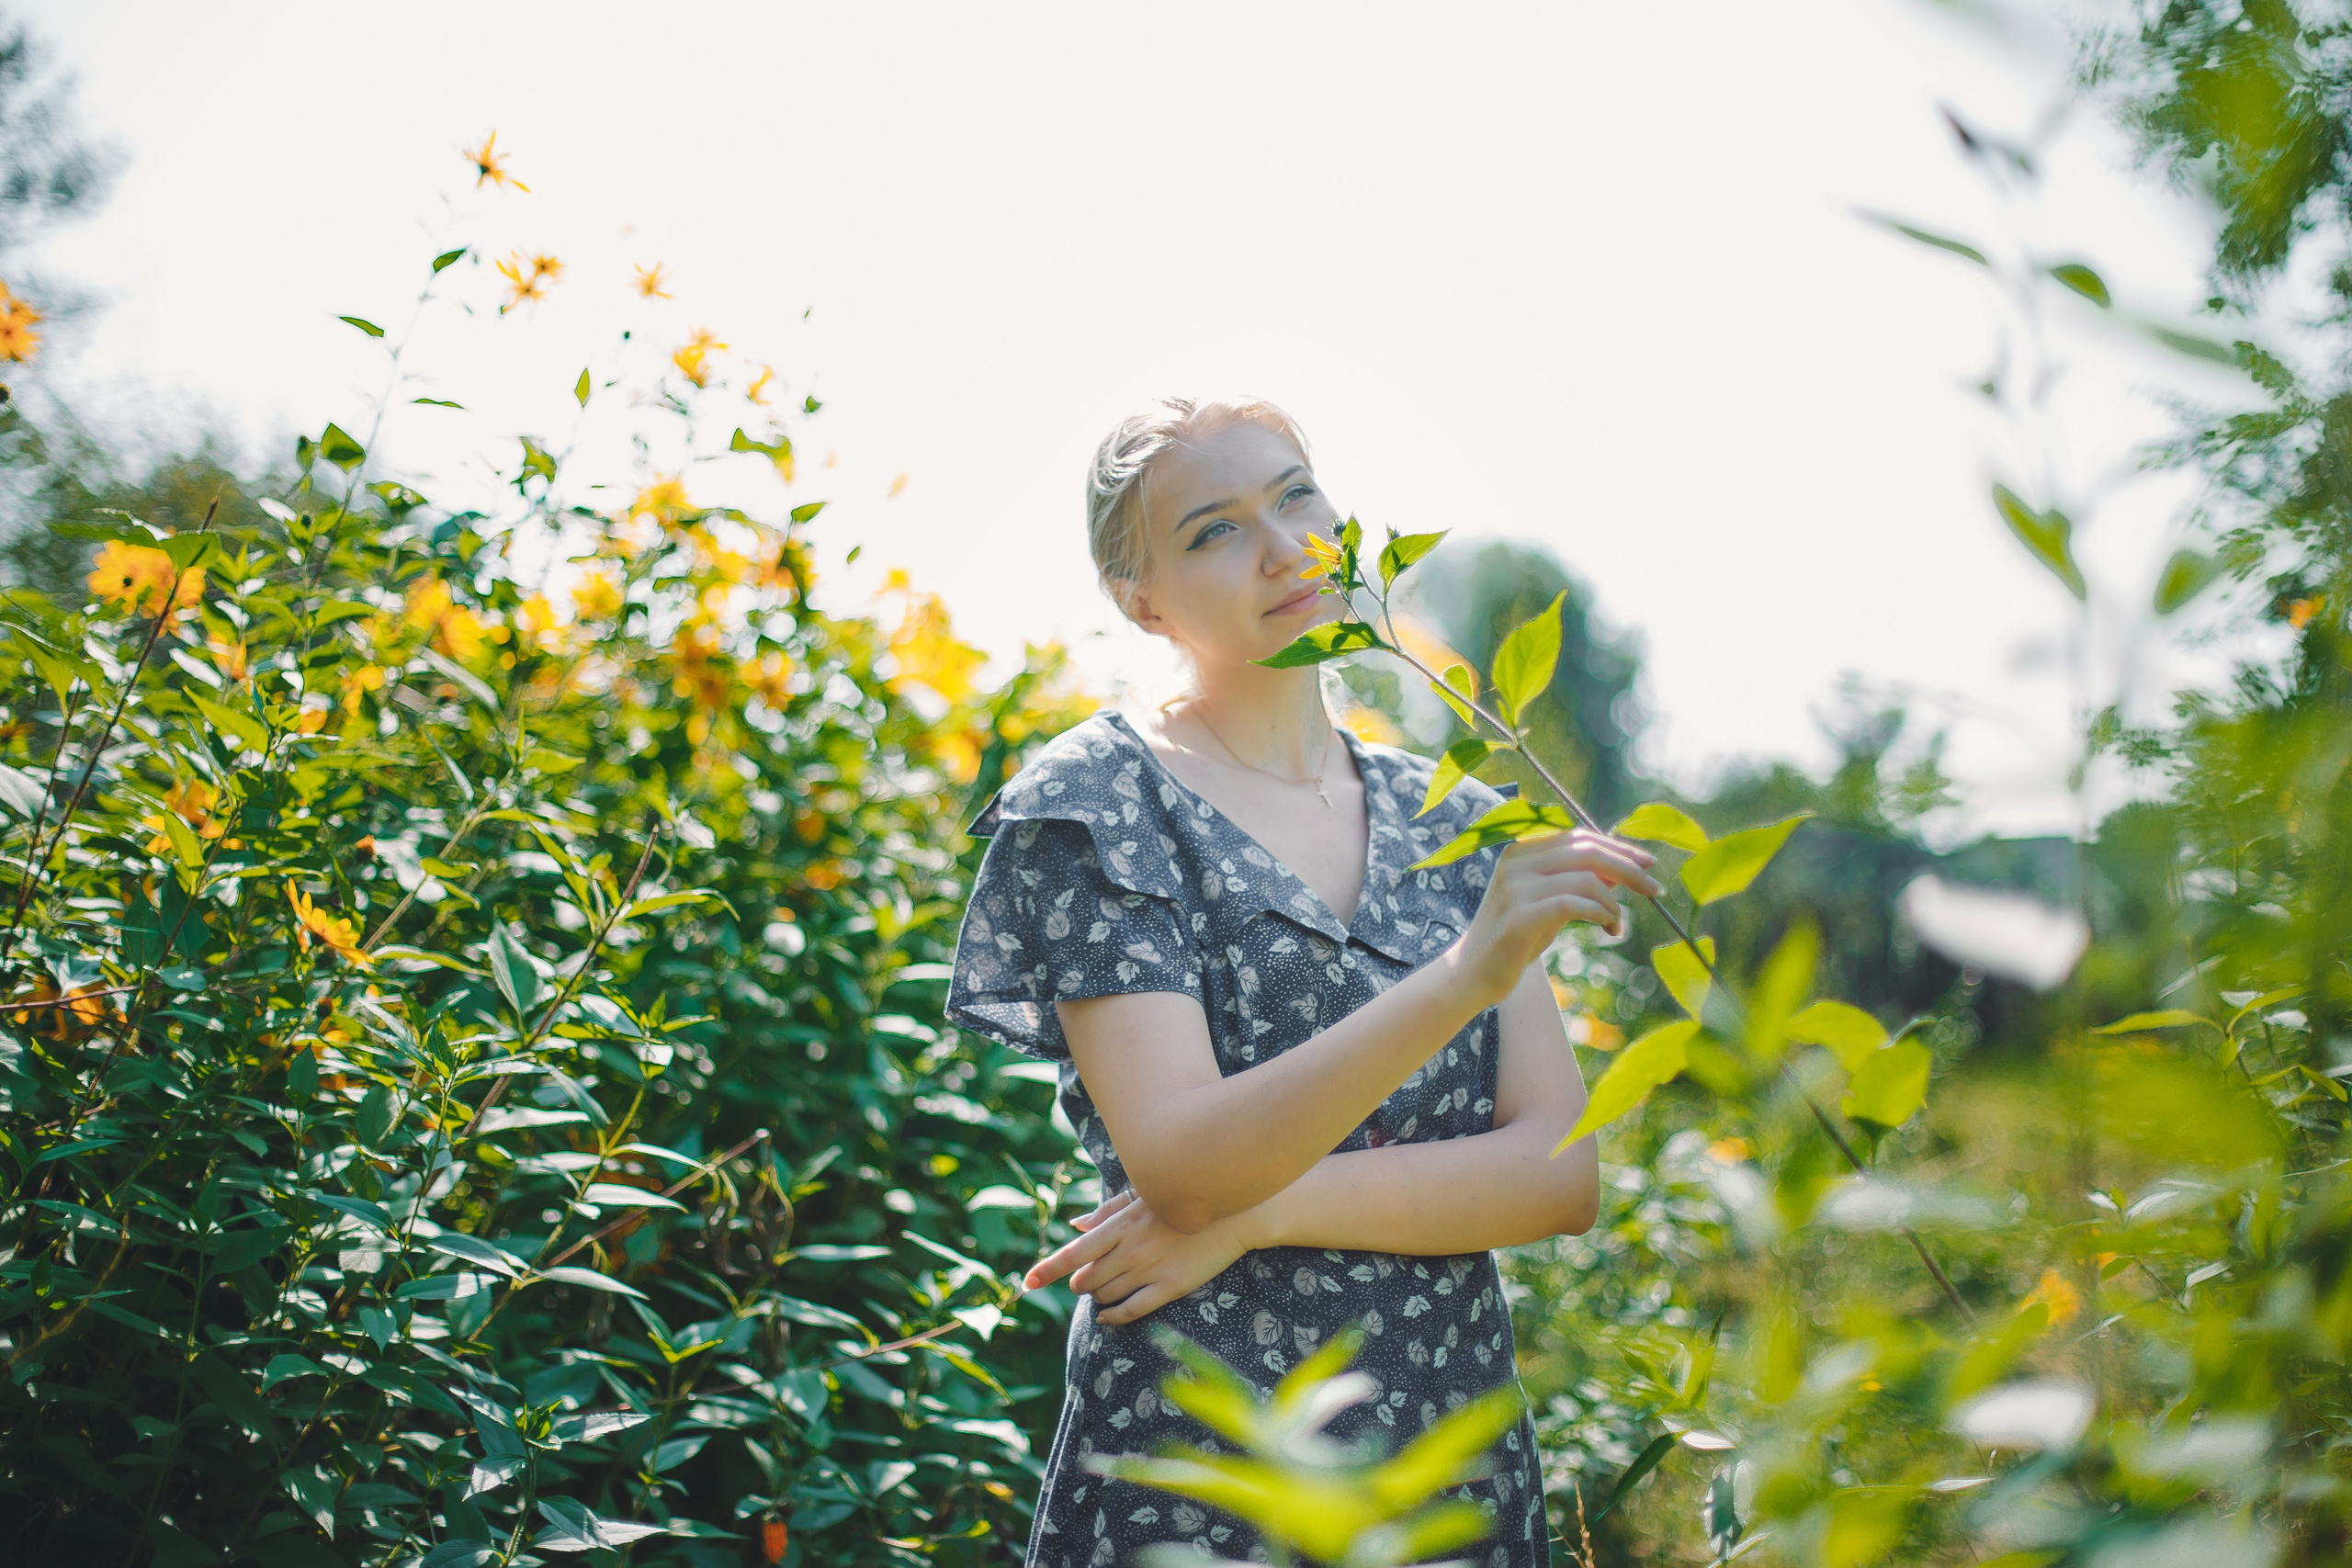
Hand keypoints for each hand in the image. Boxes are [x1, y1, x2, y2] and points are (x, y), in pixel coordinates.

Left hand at [1021, 1188, 1248, 1325]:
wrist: (1232, 1215)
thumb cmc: (1183, 1201)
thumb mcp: (1142, 1198)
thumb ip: (1106, 1214)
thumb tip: (1075, 1227)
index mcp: (1120, 1225)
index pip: (1074, 1252)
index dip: (1047, 1269)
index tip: (1027, 1283)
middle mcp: (1130, 1249)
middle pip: (1088, 1279)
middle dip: (1081, 1284)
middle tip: (1085, 1282)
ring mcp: (1150, 1270)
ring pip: (1106, 1296)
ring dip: (1097, 1298)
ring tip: (1101, 1293)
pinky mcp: (1170, 1287)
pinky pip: (1131, 1310)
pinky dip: (1113, 1318)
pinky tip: (1107, 1318)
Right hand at [1453, 829, 1662, 1007]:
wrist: (1472, 973)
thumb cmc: (1515, 938)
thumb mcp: (1549, 903)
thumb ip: (1577, 882)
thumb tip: (1621, 870)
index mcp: (1521, 852)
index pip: (1579, 838)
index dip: (1617, 847)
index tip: (1647, 864)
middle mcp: (1516, 862)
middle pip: (1586, 852)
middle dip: (1627, 869)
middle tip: (1654, 890)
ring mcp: (1515, 888)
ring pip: (1585, 879)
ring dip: (1613, 903)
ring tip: (1616, 924)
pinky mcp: (1518, 917)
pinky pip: (1573, 905)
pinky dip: (1600, 913)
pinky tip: (1608, 926)